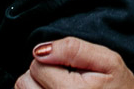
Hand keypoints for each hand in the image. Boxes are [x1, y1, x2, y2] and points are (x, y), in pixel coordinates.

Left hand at [14, 38, 133, 88]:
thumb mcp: (108, 62)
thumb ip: (74, 49)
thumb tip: (40, 49)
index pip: (37, 64)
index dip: (54, 60)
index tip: (72, 68)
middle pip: (24, 82)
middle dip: (42, 74)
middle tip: (66, 78)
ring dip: (37, 87)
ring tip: (61, 88)